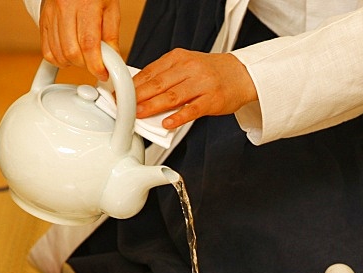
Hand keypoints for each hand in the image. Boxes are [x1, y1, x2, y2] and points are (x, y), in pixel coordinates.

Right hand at [38, 0, 120, 80]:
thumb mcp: (111, 9)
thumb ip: (111, 36)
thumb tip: (113, 61)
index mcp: (85, 6)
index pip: (88, 44)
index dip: (96, 65)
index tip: (103, 74)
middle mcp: (65, 9)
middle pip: (71, 52)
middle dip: (85, 65)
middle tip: (94, 63)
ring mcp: (51, 14)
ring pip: (57, 53)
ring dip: (72, 63)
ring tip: (83, 58)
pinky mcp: (42, 19)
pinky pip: (46, 49)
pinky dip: (57, 58)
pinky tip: (68, 55)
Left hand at [133, 49, 258, 128]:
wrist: (241, 74)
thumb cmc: (211, 73)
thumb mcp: (187, 65)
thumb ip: (166, 76)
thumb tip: (141, 91)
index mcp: (179, 58)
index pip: (150, 71)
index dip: (133, 84)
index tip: (120, 95)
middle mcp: (190, 69)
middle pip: (158, 83)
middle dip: (138, 96)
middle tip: (124, 106)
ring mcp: (202, 85)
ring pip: (172, 96)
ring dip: (153, 106)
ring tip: (138, 115)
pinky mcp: (212, 101)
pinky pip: (192, 110)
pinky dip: (178, 117)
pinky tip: (167, 123)